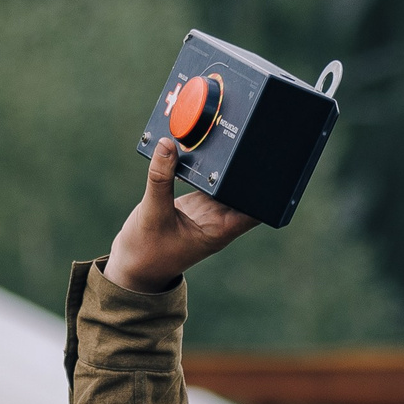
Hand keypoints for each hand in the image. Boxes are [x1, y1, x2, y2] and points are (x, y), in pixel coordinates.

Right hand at [103, 137, 259, 292]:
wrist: (133, 264)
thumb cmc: (147, 251)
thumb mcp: (153, 212)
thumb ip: (160, 178)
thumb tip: (166, 145)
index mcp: (220, 229)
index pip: (254, 210)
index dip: (266, 191)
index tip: (270, 166)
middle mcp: (219, 220)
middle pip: (243, 192)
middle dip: (247, 170)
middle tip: (249, 139)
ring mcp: (208, 211)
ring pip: (224, 183)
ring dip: (225, 166)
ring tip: (226, 138)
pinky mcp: (196, 203)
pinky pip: (205, 180)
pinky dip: (204, 167)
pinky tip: (200, 150)